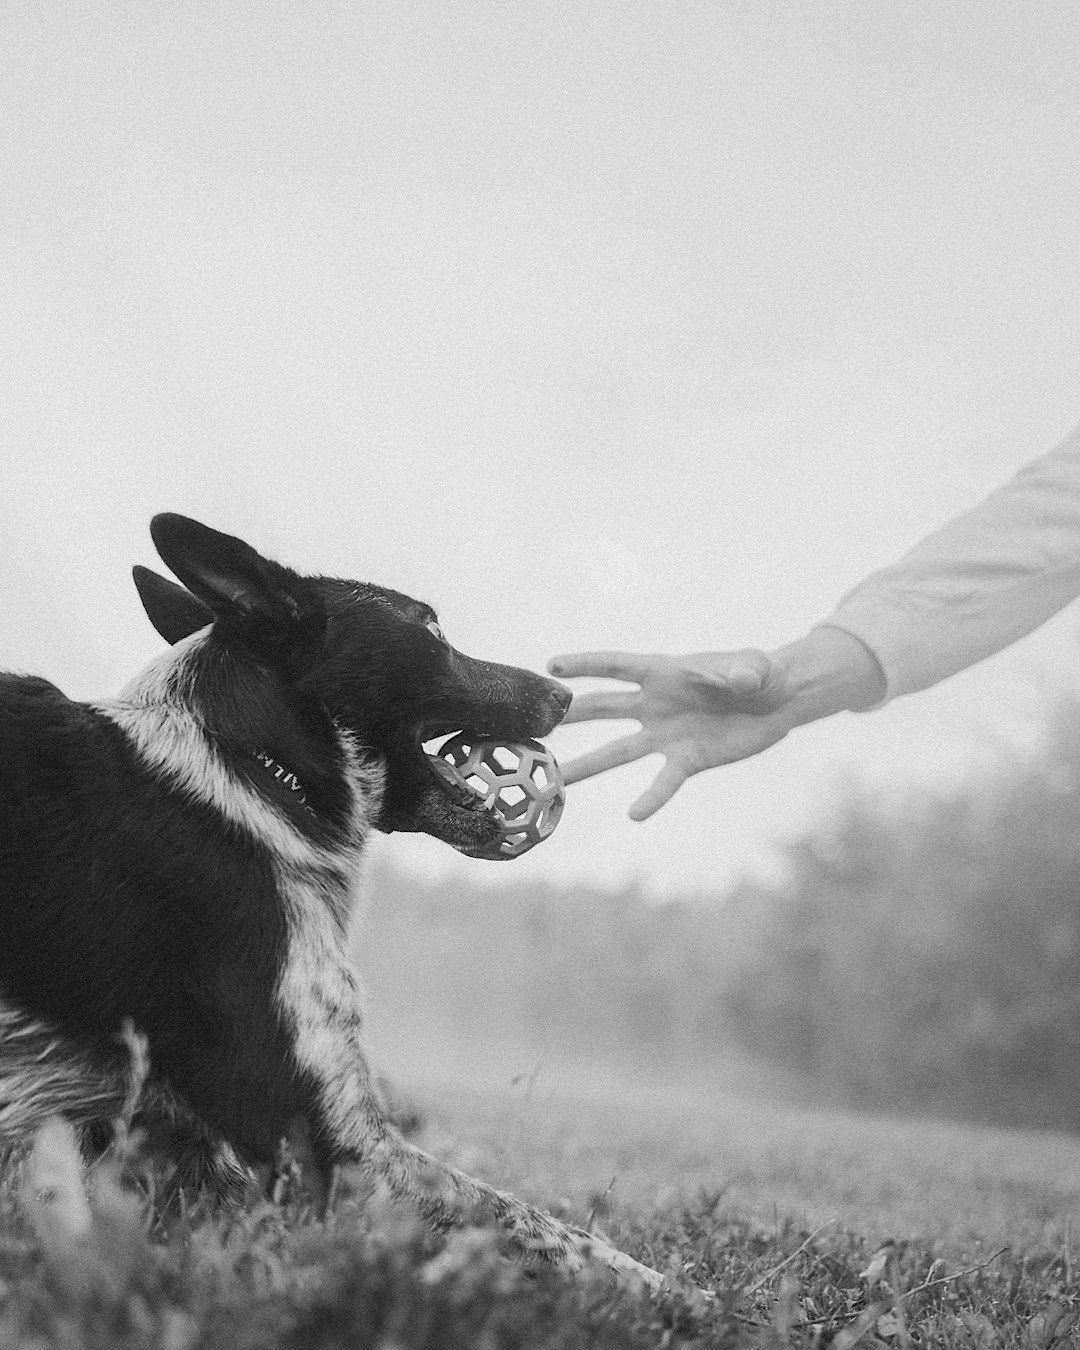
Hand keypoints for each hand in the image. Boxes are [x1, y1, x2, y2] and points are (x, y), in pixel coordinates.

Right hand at [546, 648, 797, 819]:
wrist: (778, 702)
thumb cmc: (761, 673)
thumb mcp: (754, 667)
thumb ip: (741, 673)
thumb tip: (736, 681)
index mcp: (663, 672)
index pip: (616, 667)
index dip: (585, 665)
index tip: (550, 667)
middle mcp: (655, 704)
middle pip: (604, 709)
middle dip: (570, 715)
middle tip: (533, 725)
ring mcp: (666, 734)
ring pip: (618, 752)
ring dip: (588, 765)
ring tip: (557, 780)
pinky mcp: (686, 760)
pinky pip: (663, 782)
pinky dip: (652, 797)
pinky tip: (634, 815)